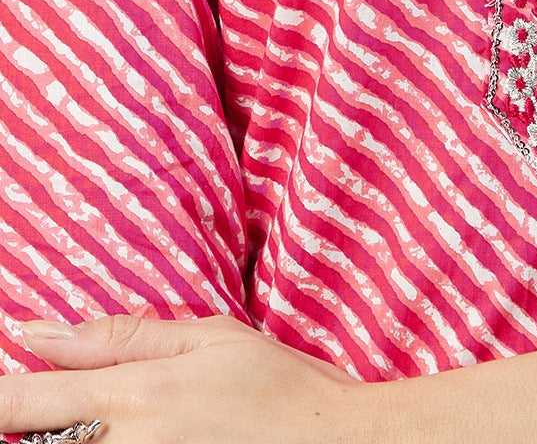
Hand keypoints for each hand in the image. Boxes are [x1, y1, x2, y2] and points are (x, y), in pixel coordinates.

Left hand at [0, 315, 365, 443]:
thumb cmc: (282, 388)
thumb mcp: (210, 339)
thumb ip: (121, 337)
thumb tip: (37, 332)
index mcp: (135, 396)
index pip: (23, 403)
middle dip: (39, 422)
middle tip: (96, 406)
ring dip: (72, 438)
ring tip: (129, 419)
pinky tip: (140, 437)